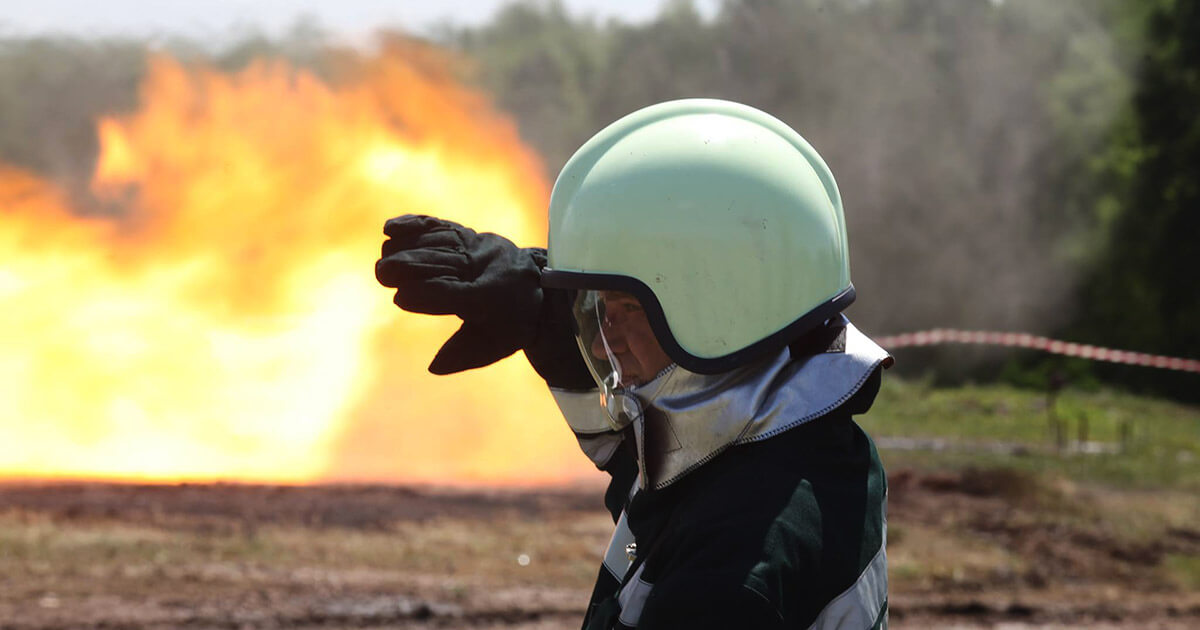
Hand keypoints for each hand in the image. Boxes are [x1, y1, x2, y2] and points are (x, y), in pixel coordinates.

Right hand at [376, 214, 542, 373]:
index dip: (425, 295)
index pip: (453, 294)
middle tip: (383, 274)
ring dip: (408, 248)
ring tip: (385, 258)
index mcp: (491, 299)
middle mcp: (484, 269)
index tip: (400, 298)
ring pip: (438, 242)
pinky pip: (442, 226)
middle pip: (441, 263)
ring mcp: (477, 248)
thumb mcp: (495, 346)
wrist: (543, 288)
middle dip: (408, 267)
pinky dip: (415, 224)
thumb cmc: (513, 323)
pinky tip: (391, 228)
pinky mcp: (471, 236)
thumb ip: (464, 355)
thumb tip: (432, 368)